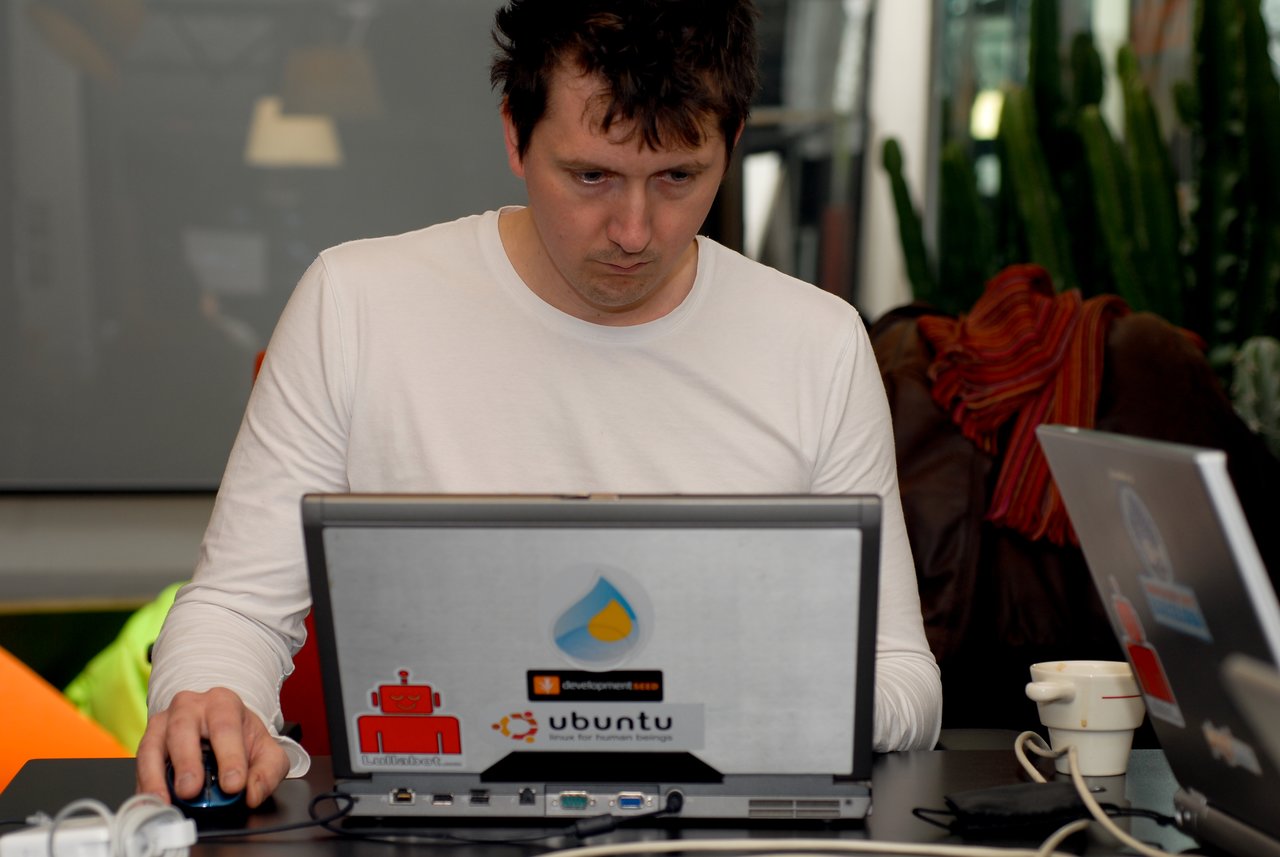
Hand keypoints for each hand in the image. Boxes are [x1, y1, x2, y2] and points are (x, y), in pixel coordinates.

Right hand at [136, 687, 289, 808]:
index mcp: (223, 703)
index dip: (230, 757)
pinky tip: (151, 802)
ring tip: (164, 800)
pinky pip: (140, 763)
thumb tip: (253, 794)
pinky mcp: (147, 742)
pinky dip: (143, 785)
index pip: (226, 727)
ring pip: (153, 744)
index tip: (233, 784)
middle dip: (187, 761)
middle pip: (183, 729)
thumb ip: (267, 771)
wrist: (217, 726)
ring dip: (155, 775)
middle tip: (192, 790)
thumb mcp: (265, 750)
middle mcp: (189, 707)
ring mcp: (163, 722)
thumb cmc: (240, 737)